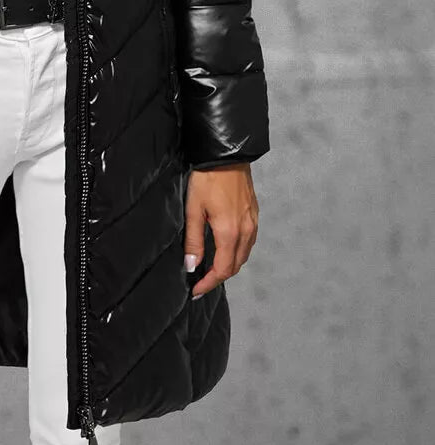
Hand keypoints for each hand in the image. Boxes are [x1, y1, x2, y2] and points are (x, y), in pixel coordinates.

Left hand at [184, 163, 258, 298]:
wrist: (227, 154)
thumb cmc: (207, 178)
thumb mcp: (194, 209)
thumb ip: (193, 240)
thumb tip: (191, 265)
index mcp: (230, 232)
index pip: (223, 270)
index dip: (209, 283)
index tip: (196, 290)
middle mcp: (246, 231)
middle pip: (235, 266)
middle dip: (218, 277)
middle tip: (200, 281)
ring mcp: (252, 222)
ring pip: (243, 254)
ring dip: (228, 265)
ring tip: (210, 267)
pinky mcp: (253, 213)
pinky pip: (248, 241)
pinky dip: (236, 251)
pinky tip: (224, 248)